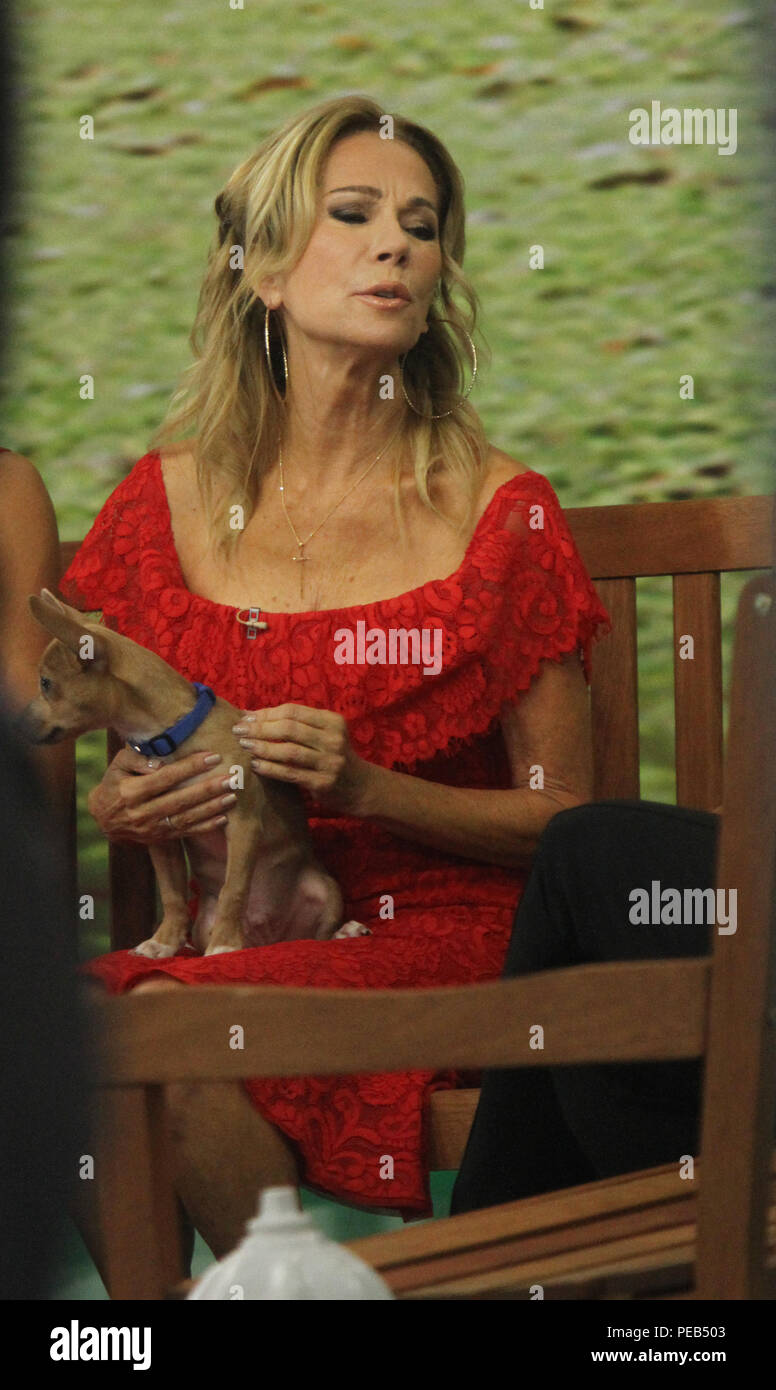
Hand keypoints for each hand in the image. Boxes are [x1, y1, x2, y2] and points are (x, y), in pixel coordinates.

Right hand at [87, 746, 235, 844]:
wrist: (104, 819)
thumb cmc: (115, 783)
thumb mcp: (118, 766)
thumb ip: (137, 759)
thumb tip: (160, 762)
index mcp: (131, 792)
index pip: (165, 778)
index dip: (190, 767)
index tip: (212, 756)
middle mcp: (142, 813)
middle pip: (180, 800)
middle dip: (208, 789)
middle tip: (231, 778)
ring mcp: (152, 829)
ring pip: (186, 819)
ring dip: (211, 808)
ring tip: (232, 796)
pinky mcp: (161, 838)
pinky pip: (186, 833)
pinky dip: (206, 827)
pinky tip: (224, 818)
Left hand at [232, 704, 371, 814]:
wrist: (360, 786)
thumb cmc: (333, 756)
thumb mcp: (323, 734)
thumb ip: (296, 724)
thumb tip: (252, 715)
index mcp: (332, 721)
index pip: (293, 711)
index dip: (267, 713)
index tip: (246, 717)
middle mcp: (333, 739)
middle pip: (289, 729)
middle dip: (260, 728)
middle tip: (238, 731)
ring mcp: (330, 762)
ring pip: (289, 751)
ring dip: (262, 747)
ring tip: (245, 746)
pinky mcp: (323, 783)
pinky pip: (290, 773)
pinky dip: (270, 768)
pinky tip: (256, 765)